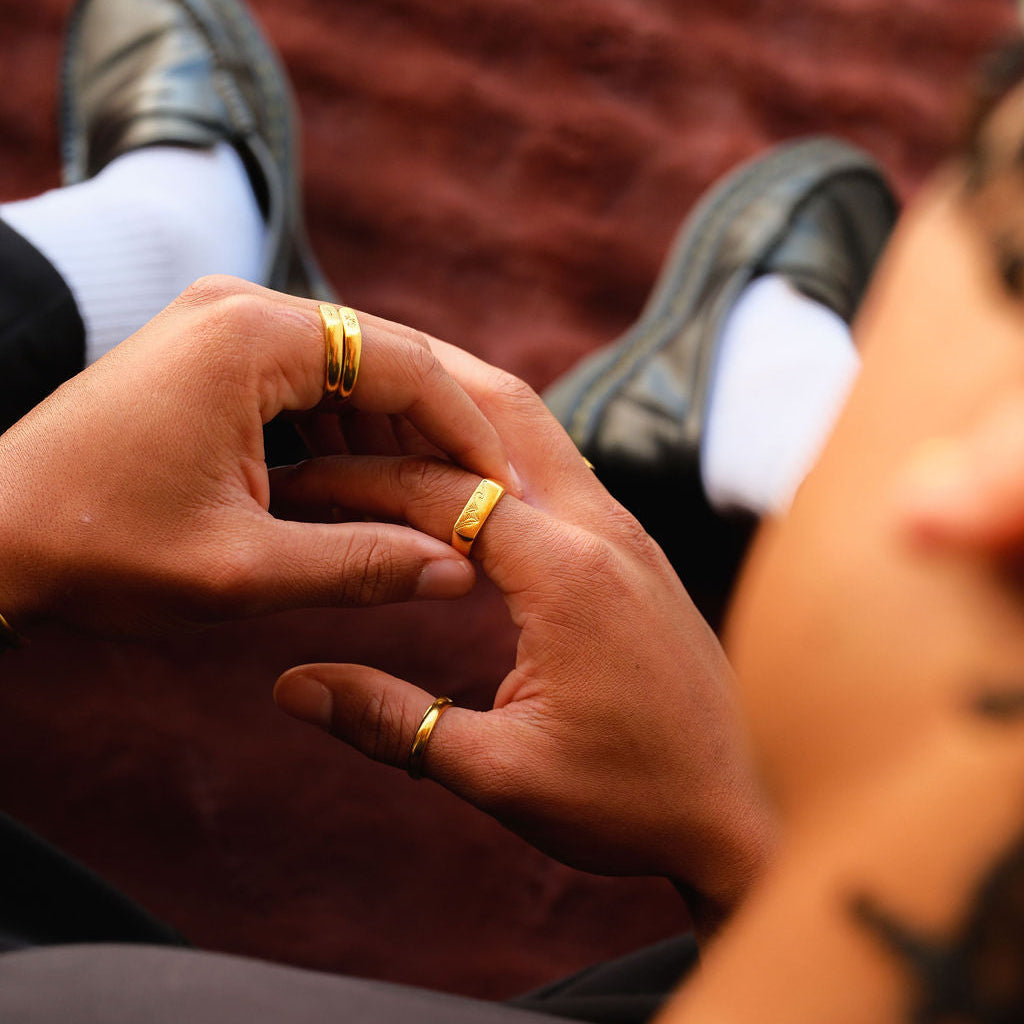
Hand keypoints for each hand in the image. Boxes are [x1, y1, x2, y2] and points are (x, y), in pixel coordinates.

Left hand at [0, 277, 516, 635]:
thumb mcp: (243, 571)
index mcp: (252, 338)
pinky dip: (350, 429)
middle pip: (387, 355)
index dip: (471, 432)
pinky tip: (369, 483)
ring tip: (437, 500)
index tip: (509, 492)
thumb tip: (462, 574)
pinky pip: (311, 378)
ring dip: (399, 432)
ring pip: (353, 367)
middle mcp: (241, 305)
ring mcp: (222, 321)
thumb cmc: (98, 550)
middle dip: (442, 429)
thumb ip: (364, 566)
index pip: (408, 365)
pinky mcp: (212, 350)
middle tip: (488, 496)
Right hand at [273, 344, 775, 937]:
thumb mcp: (500, 773)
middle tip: (347, 375)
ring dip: (463, 415)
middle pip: (505, 412)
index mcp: (568, 572)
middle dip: (420, 389)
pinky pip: (562, 473)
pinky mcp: (637, 554)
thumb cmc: (630, 802)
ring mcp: (629, 535)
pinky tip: (463, 476)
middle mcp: (605, 530)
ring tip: (390, 409)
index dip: (359, 480)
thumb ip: (391, 722)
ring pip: (539, 434)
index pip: (442, 487)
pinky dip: (501, 456)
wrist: (743, 815)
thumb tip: (290, 687)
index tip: (297, 480)